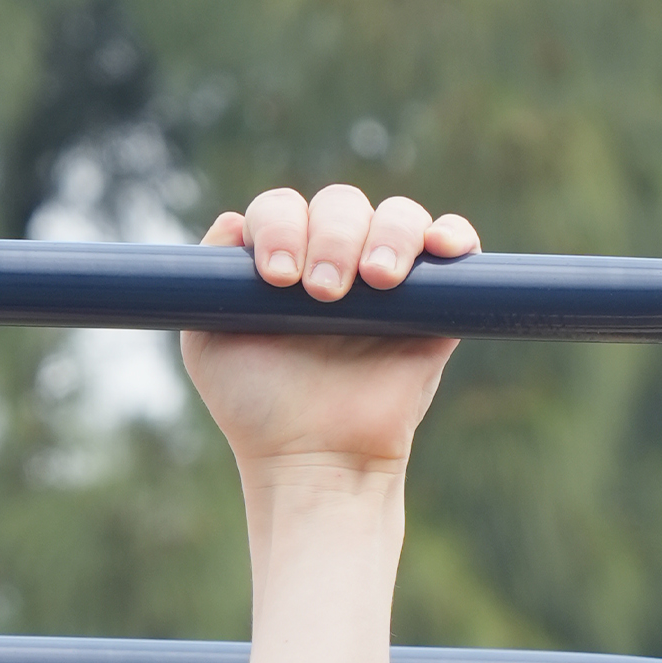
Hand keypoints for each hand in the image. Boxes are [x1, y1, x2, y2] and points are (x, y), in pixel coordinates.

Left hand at [180, 184, 480, 471]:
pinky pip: (455, 245)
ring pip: (398, 216)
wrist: (316, 458)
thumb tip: (231, 221)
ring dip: (389, 235)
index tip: (278, 276)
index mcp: (285, 262)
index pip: (284, 209)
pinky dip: (454, 235)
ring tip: (377, 281)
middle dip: (332, 237)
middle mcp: (336, 261)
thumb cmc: (258, 410)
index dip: (280, 226)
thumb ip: (206, 283)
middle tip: (322, 294)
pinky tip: (441, 250)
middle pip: (341, 205)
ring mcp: (388, 280)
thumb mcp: (207, 345)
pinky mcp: (435, 303)